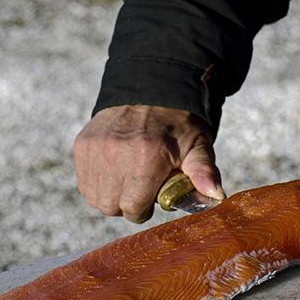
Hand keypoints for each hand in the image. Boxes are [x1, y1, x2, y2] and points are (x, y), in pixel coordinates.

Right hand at [73, 105, 224, 222]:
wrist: (151, 89)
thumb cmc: (178, 125)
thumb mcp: (198, 147)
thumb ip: (204, 173)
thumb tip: (216, 195)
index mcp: (147, 157)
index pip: (132, 208)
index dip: (143, 210)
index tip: (150, 200)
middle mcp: (116, 152)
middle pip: (109, 206)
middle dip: (125, 204)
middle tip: (139, 189)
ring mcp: (96, 147)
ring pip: (94, 196)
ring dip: (110, 194)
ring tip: (126, 178)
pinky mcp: (83, 143)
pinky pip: (84, 180)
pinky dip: (97, 181)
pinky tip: (113, 169)